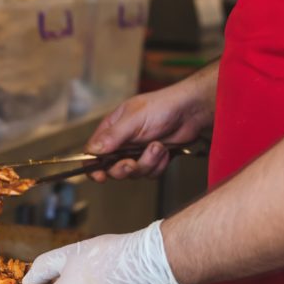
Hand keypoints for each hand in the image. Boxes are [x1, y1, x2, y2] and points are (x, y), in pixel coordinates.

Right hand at [87, 69, 216, 181]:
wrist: (191, 111)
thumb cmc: (162, 107)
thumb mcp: (134, 119)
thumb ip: (112, 136)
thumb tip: (92, 150)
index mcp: (112, 129)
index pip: (93, 152)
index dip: (93, 167)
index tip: (99, 176)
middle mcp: (122, 142)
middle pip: (111, 168)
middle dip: (123, 168)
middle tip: (131, 163)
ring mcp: (137, 152)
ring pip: (133, 173)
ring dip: (147, 163)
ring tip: (157, 146)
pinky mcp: (153, 159)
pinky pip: (150, 173)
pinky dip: (158, 164)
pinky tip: (165, 150)